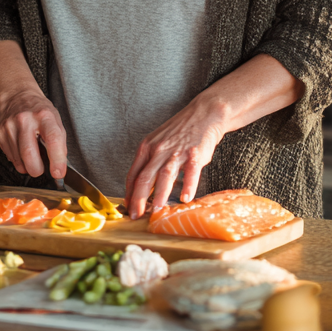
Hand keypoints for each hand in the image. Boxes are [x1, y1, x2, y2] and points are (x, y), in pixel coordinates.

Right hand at [0, 83, 66, 180]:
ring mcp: (10, 126)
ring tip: (33, 155)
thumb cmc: (39, 110)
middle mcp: (25, 119)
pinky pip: (11, 158)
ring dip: (28, 166)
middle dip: (37, 170)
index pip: (53, 139)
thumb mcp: (56, 119)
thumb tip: (59, 167)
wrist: (16, 96)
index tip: (58, 173)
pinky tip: (22, 150)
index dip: (57, 159)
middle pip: (29, 154)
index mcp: (45, 115)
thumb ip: (59, 142)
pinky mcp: (0, 133)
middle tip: (42, 168)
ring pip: (19, 160)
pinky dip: (19, 161)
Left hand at [123, 54, 303, 219]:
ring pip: (164, 175)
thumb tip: (140, 186)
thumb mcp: (158, 143)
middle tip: (136, 215)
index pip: (133, 174)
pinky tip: (185, 198)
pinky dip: (187, 186)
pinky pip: (190, 172)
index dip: (129, 193)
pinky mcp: (194, 154)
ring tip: (157, 210)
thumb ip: (149, 163)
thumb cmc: (180, 132)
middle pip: (144, 177)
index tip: (128, 207)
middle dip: (138, 199)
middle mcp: (158, 150)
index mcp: (147, 148)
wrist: (203, 115)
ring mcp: (176, 152)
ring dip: (160, 194)